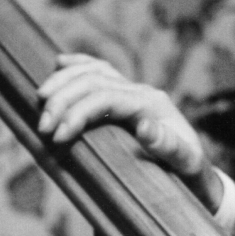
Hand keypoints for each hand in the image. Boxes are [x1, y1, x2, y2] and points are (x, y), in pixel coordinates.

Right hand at [37, 53, 221, 210]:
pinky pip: (99, 71)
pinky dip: (78, 65)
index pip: (107, 97)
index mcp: (152, 105)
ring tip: (39, 98)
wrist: (195, 171)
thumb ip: (169, 146)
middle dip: (64, 99)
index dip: (79, 112)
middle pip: (94, 81)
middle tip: (42, 126)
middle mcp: (141, 91)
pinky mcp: (125, 96)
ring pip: (93, 72)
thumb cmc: (188, 172)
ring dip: (63, 81)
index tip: (58, 136)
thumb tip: (145, 126)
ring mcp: (132, 91)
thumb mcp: (186, 164)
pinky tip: (59, 62)